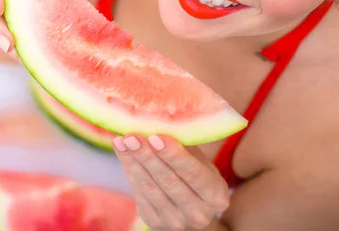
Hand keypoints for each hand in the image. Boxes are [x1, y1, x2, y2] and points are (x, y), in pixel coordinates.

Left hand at [113, 134, 229, 230]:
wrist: (190, 213)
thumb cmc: (195, 178)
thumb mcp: (200, 163)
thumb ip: (185, 146)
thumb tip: (162, 118)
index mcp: (216, 196)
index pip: (193, 173)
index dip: (173, 155)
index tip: (155, 136)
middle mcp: (198, 213)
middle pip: (168, 181)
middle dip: (147, 156)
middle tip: (131, 136)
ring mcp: (176, 222)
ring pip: (150, 188)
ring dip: (133, 162)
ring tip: (121, 141)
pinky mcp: (155, 222)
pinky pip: (139, 194)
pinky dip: (129, 171)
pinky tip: (122, 153)